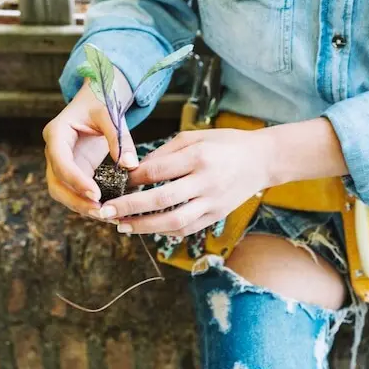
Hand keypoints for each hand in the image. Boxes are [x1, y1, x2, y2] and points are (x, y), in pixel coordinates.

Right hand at [43, 74, 136, 220]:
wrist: (97, 99)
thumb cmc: (101, 102)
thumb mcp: (110, 115)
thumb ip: (120, 139)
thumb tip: (131, 165)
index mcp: (57, 132)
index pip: (60, 161)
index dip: (76, 180)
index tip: (95, 194)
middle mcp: (54, 150)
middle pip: (56, 183)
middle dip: (76, 201)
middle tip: (101, 211)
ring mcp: (63, 163)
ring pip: (63, 192)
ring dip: (82, 207)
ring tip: (106, 215)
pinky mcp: (75, 171)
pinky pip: (77, 192)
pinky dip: (90, 203)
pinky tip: (108, 211)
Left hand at [99, 129, 273, 235]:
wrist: (263, 160)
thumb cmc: (226, 143)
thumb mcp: (195, 136)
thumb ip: (166, 153)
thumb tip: (136, 170)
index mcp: (199, 156)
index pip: (157, 170)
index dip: (132, 178)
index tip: (115, 182)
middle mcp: (206, 181)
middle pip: (161, 199)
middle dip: (130, 207)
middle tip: (106, 212)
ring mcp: (213, 201)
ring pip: (174, 221)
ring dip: (145, 226)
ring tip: (123, 226)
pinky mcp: (217, 215)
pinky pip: (188, 229)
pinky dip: (165, 231)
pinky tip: (149, 228)